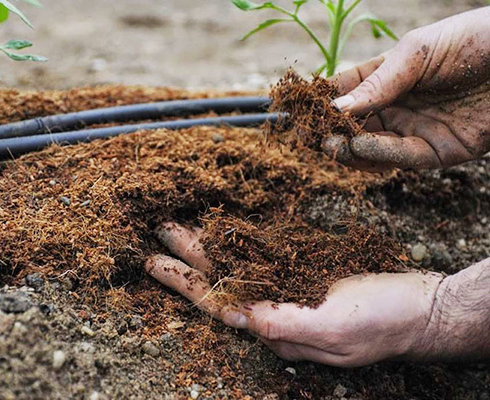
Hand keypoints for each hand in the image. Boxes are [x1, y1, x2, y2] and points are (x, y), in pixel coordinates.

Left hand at [145, 222, 443, 366]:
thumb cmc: (385, 321)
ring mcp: (288, 288)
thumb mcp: (337, 328)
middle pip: (221, 280)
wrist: (420, 308)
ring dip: (209, 245)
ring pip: (238, 264)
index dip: (185, 284)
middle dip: (188, 257)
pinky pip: (263, 253)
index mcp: (276, 326)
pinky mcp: (304, 269)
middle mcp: (275, 307)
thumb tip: (243, 318)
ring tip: (182, 224)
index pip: (217, 305)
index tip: (156, 262)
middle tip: (161, 229)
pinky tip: (226, 227)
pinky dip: (240, 239)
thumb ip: (288, 325)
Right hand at [324, 7, 489, 170]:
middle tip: (312, 135)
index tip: (299, 110)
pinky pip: (401, 158)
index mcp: (389, 77)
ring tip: (332, 143)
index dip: (322, 101)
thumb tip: (336, 108)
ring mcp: (416, 130)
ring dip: (350, 149)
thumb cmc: (473, 40)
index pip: (346, 92)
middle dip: (331, 132)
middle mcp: (398, 106)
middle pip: (353, 126)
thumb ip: (378, 82)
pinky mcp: (438, 152)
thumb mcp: (417, 52)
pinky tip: (361, 146)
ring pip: (372, 149)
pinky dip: (378, 154)